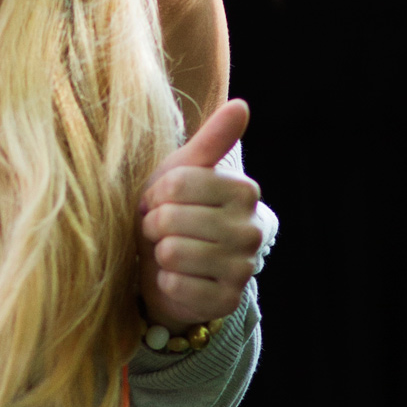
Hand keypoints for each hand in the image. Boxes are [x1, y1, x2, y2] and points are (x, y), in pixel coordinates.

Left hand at [138, 99, 261, 331]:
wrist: (167, 262)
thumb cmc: (174, 207)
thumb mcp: (186, 168)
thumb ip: (213, 139)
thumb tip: (241, 105)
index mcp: (243, 191)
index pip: (177, 183)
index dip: (157, 193)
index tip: (161, 199)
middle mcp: (251, 230)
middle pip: (172, 218)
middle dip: (155, 223)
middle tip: (162, 227)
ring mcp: (243, 268)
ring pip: (173, 252)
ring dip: (159, 252)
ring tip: (168, 248)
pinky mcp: (226, 302)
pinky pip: (176, 285)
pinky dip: (165, 281)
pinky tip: (176, 276)